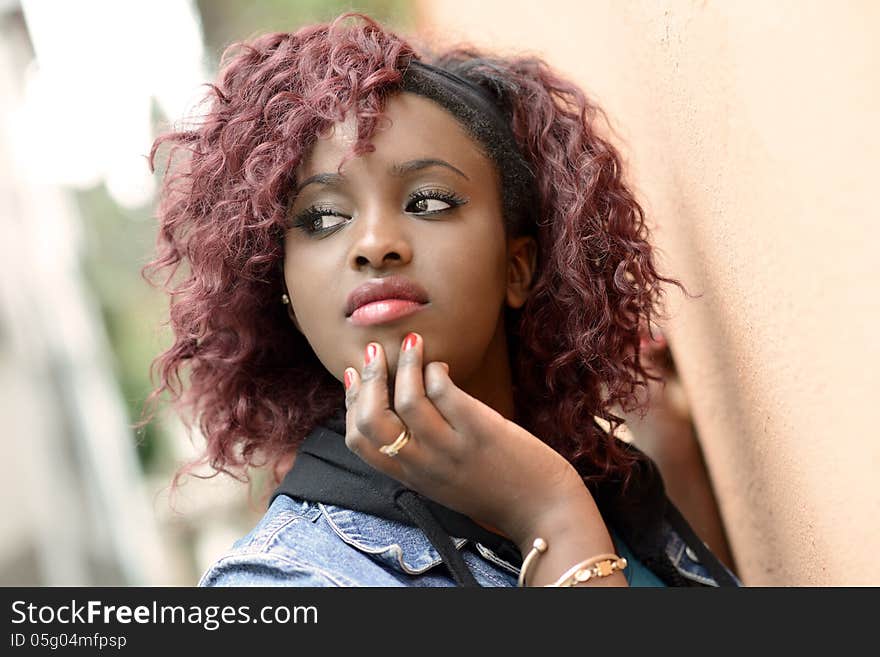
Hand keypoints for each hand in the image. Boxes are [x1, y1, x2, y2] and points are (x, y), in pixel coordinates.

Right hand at [342, 332, 585, 544]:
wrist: (543, 512)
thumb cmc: (497, 493)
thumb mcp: (445, 483)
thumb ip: (421, 456)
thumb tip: (403, 413)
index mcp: (411, 477)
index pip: (359, 442)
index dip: (349, 404)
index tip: (353, 376)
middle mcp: (424, 464)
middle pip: (371, 420)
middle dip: (367, 380)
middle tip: (373, 350)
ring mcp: (451, 448)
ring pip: (406, 399)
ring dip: (404, 364)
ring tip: (411, 342)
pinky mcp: (480, 430)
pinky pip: (445, 391)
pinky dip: (436, 370)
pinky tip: (443, 365)